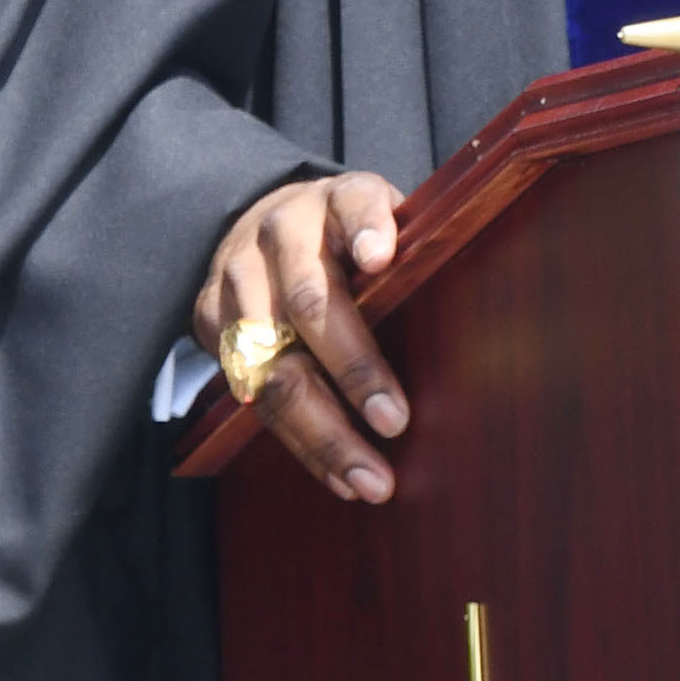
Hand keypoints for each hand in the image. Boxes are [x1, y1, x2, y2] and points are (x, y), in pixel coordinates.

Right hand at [196, 170, 409, 502]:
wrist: (260, 224)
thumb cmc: (345, 238)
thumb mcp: (383, 224)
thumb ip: (412, 248)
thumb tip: (469, 303)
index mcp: (335, 201)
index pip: (353, 204)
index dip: (367, 227)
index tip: (380, 258)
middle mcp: (279, 234)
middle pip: (309, 303)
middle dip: (353, 369)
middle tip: (395, 422)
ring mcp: (237, 279)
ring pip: (272, 364)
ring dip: (321, 430)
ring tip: (369, 479)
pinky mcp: (209, 321)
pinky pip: (251, 394)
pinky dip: (297, 442)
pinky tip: (338, 475)